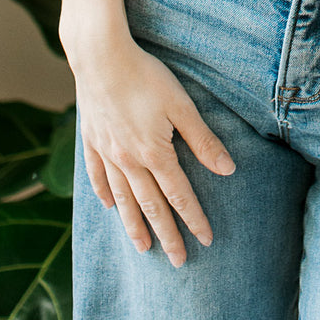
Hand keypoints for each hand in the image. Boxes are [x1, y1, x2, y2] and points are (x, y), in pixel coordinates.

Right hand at [71, 35, 235, 265]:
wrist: (101, 58)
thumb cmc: (147, 77)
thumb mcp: (182, 106)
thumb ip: (202, 140)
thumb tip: (227, 169)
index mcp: (154, 153)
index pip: (179, 195)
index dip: (194, 218)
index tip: (206, 239)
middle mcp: (129, 161)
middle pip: (151, 206)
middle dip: (166, 235)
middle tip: (177, 261)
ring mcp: (107, 153)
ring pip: (123, 199)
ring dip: (135, 225)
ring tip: (143, 248)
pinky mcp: (92, 141)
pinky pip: (98, 177)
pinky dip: (105, 195)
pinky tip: (110, 208)